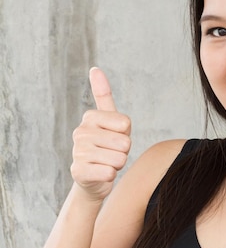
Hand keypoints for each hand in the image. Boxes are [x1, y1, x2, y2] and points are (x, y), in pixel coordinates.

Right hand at [70, 68, 130, 200]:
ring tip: (106, 163)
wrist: (94, 178)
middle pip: (124, 142)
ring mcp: (78, 152)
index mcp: (90, 117)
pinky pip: (109, 173)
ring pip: (119, 158)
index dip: (126, 134)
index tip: (114, 138)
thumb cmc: (106, 146)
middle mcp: (80, 133)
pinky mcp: (78, 172)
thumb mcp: (110, 121)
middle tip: (111, 154)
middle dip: (123, 152)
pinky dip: (110, 176)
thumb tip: (95, 69)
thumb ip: (103, 95)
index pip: (125, 123)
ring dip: (117, 165)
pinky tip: (100, 175)